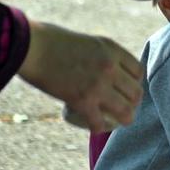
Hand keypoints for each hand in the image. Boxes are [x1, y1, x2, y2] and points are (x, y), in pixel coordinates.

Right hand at [17, 20, 143, 131]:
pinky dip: (98, 127)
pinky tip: (94, 126)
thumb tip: (110, 72)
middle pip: (136, 93)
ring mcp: (97, 85)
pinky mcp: (82, 101)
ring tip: (115, 122)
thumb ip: (103, 56)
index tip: (125, 89)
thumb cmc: (53, 42)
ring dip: (122, 119)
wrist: (31, 46)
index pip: (138, 71)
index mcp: (112, 50)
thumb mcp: (88, 42)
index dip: (134, 83)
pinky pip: (100, 123)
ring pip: (126, 112)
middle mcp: (110, 67)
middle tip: (121, 108)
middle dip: (131, 103)